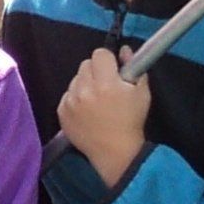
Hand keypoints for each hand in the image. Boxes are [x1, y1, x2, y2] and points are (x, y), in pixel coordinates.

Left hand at [56, 50, 153, 189]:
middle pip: (85, 64)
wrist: (115, 152)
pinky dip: (75, 98)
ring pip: (75, 79)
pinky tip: (87, 110)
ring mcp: (71, 102)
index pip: (99, 54)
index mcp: (106, 84)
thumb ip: (134, 67)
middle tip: (106, 86)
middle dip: (96, 71)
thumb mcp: (141, 93)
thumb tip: (124, 50)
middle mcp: (85, 90)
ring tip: (96, 100)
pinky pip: (67, 94)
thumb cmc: (131, 122)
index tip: (113, 70)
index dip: (108, 60)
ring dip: (85, 84)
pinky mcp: (61, 112)